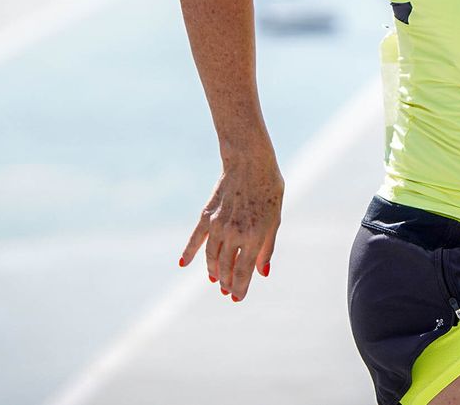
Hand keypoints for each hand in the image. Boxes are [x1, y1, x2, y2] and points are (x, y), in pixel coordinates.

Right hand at [179, 157, 283, 302]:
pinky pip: (195, 238)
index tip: (237, 298)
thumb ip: (268, 247)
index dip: (240, 288)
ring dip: (212, 271)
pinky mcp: (207, 215)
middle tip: (227, 290)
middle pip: (225, 267)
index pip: (243, 272)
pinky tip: (183, 264)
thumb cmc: (269, 189)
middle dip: (227, 282)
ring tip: (214, 279)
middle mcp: (234, 233)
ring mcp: (218, 225)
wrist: (249, 162)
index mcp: (254, 236)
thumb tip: (262, 273)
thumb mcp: (275, 219)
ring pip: (211, 257)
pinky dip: (189, 252)